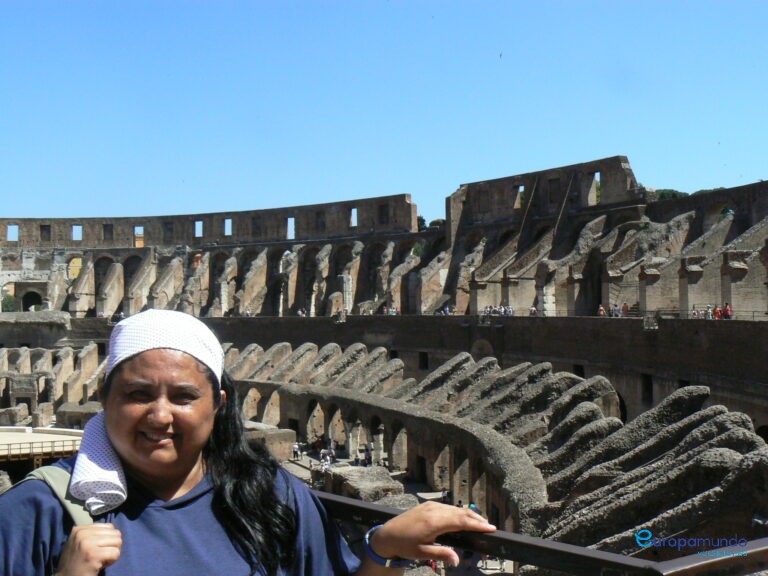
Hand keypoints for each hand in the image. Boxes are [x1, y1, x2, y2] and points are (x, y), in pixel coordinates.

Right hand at [55, 523, 121, 575]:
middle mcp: (82, 534)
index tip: (98, 549)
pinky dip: (112, 560)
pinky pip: (115, 553)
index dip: (108, 539)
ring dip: (113, 553)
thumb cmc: (76, 562)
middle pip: (116, 533)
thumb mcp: (80, 543)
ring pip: (118, 541)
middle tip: (101, 556)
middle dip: (112, 546)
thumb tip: (114, 530)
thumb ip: (93, 534)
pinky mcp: (93, 555)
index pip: (109, 527)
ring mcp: (87, 543)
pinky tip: (101, 565)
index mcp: (80, 529)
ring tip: (101, 560)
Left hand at [370, 501, 495, 566]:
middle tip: (490, 527)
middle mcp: (434, 510)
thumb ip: (441, 554)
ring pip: (455, 509)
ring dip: (469, 516)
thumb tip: (457, 560)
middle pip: (461, 513)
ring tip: (481, 524)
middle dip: (477, 520)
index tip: (491, 528)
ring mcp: (431, 506)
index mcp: (434, 522)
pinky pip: (448, 508)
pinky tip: (464, 519)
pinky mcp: (428, 506)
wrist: (387, 534)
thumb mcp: (422, 553)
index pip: (461, 521)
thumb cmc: (404, 545)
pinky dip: (459, 513)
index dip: (477, 525)